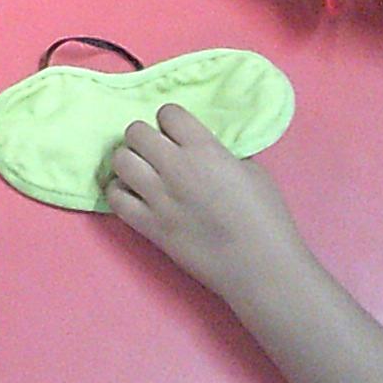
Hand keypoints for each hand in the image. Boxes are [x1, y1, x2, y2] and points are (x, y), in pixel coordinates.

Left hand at [103, 104, 310, 304]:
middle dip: (146, 137)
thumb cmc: (267, 219)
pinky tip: (136, 195)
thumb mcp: (251, 171)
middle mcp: (175, 168)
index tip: (179, 134)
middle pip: (136, 132)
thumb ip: (219, 153)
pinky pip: (115, 198)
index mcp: (204, 150)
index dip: (172, 121)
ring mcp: (158, 198)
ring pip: (120, 160)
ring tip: (144, 172)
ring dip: (130, 161)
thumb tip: (198, 149)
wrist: (262, 269)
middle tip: (159, 152)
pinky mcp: (149, 226)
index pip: (168, 113)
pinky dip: (120, 192)